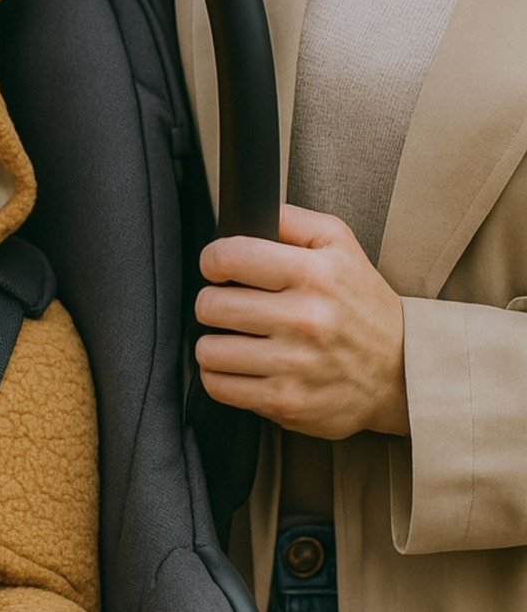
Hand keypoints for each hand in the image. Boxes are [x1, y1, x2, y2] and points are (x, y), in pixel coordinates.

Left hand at [194, 204, 409, 438]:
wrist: (402, 371)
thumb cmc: (362, 306)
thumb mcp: (341, 246)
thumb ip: (292, 221)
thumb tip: (251, 211)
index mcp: (314, 274)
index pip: (230, 256)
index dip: (213, 261)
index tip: (218, 269)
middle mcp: (303, 319)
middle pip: (210, 305)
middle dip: (213, 304)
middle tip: (231, 308)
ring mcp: (293, 364)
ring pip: (208, 349)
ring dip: (215, 343)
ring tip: (236, 339)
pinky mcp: (285, 401)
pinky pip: (219, 385)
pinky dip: (221, 375)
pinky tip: (241, 366)